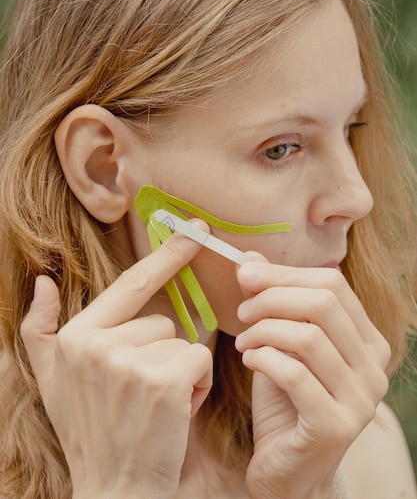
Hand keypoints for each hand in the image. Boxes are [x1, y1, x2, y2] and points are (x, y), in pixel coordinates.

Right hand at [20, 226, 212, 498]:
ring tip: (156, 405)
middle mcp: (97, 344)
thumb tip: (43, 282)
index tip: (196, 228)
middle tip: (144, 393)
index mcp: (76, 336)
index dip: (168, 253)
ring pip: (181, 342)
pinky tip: (175, 412)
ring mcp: (129, 362)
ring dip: (179, 371)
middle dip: (163, 354)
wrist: (115, 488)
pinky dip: (197, 385)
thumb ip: (40, 330)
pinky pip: (198, 360)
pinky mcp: (163, 381)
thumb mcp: (52, 380)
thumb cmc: (90, 431)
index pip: (131, 283)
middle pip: (162, 321)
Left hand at [235, 259, 390, 498]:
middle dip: (272, 298)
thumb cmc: (285, 400)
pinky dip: (264, 359)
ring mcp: (360, 400)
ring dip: (264, 330)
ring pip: (309, 337)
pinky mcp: (335, 427)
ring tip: (242, 341)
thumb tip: (248, 261)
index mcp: (368, 340)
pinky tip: (249, 360)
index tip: (246, 276)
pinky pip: (296, 375)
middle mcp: (374, 368)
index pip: (333, 284)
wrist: (288, 468)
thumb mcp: (281, 343)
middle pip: (324, 304)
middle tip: (242, 312)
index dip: (285, 274)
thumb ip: (272, 303)